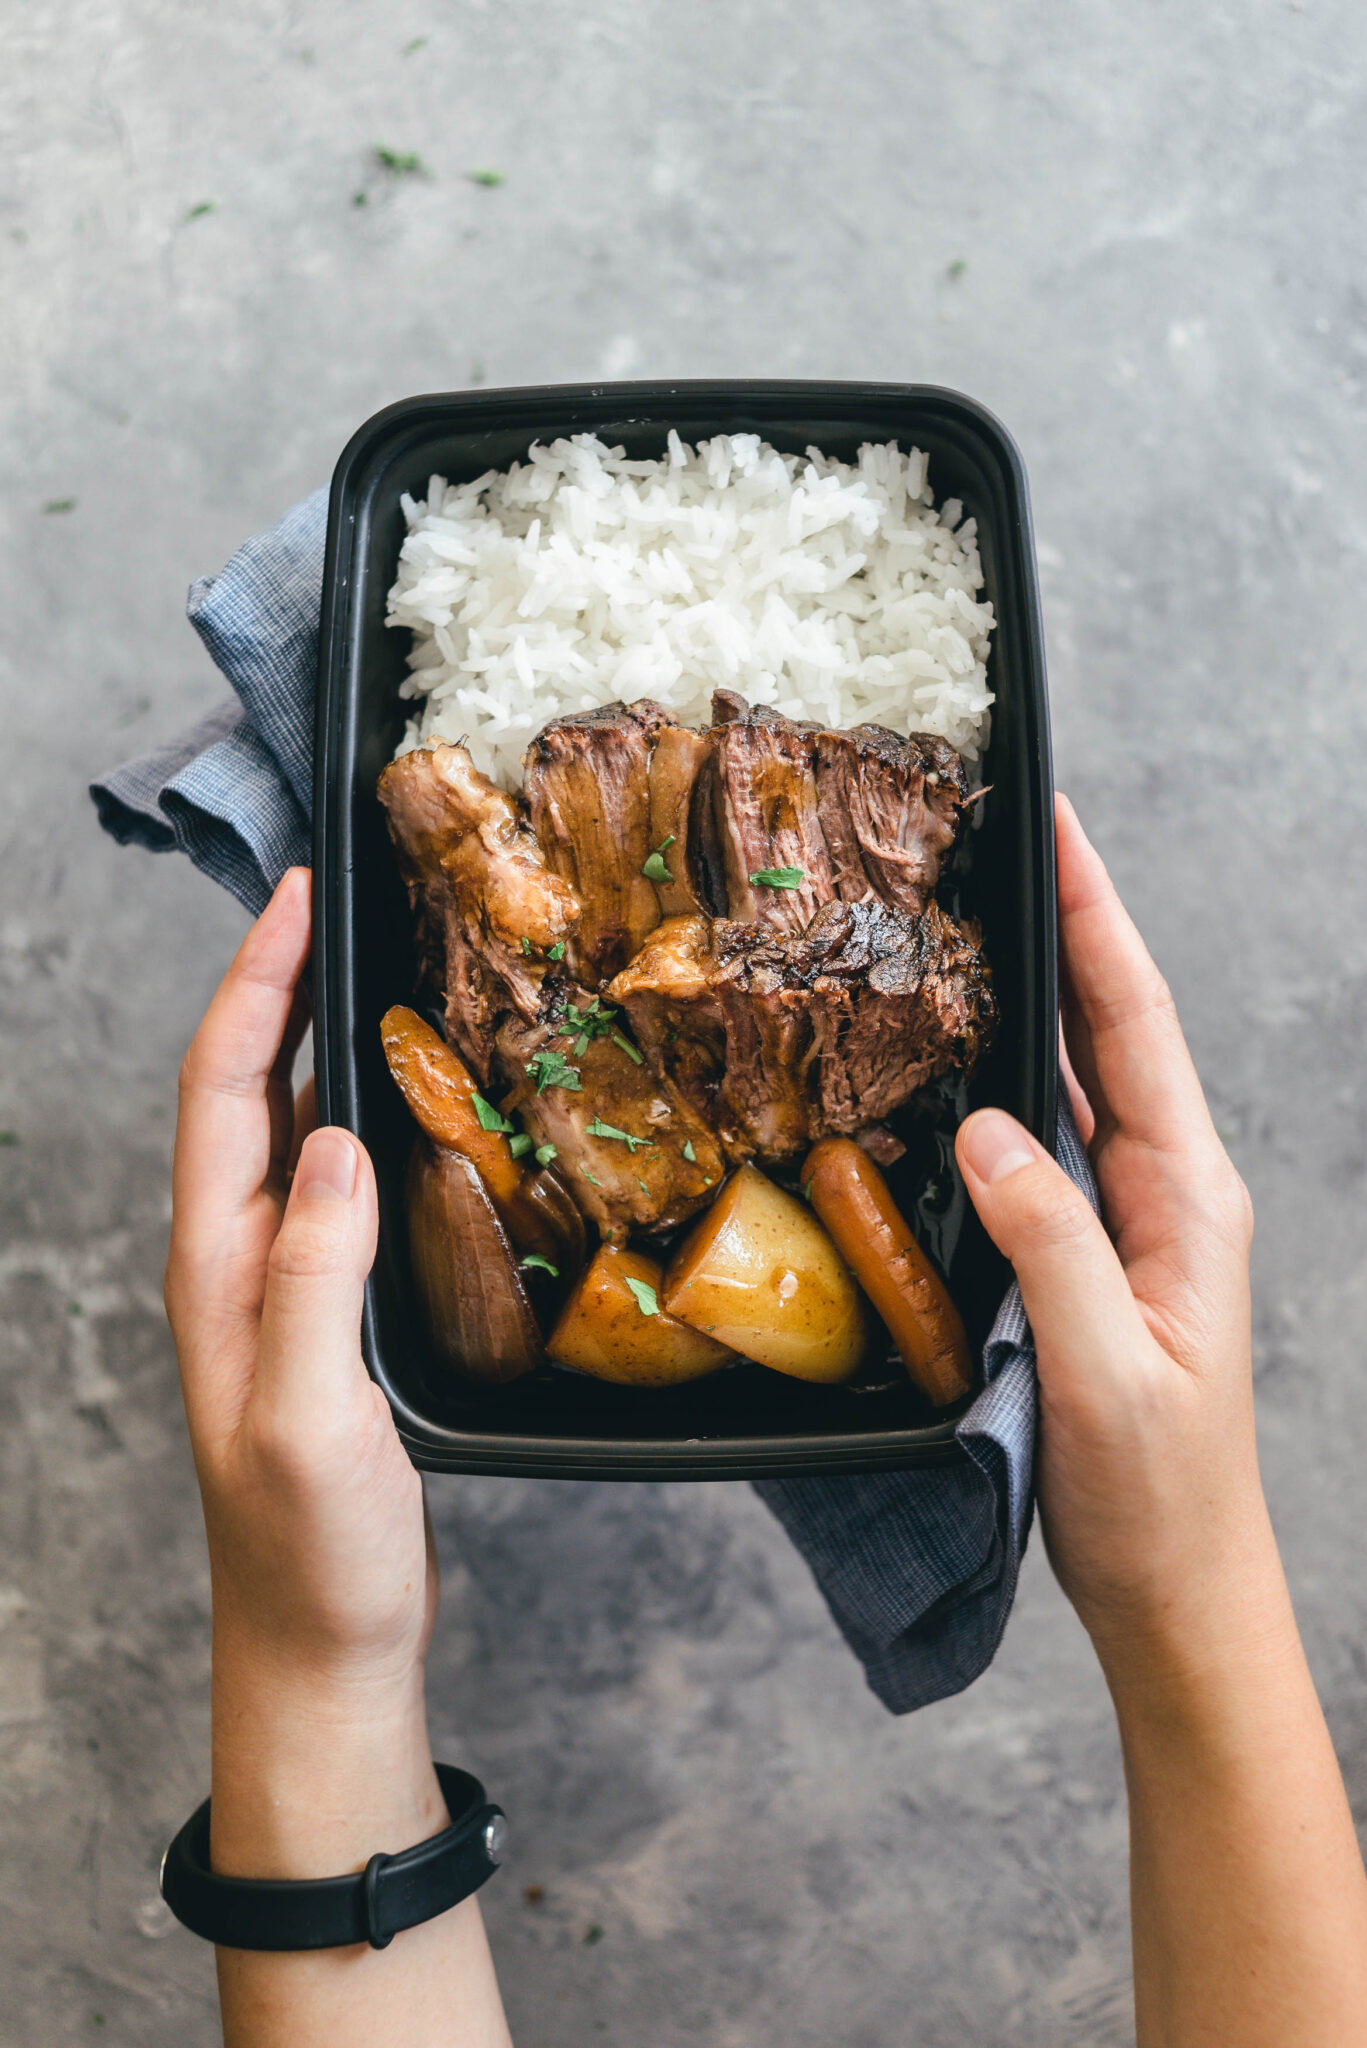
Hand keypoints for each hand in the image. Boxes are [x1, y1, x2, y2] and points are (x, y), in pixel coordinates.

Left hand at [165, 869, 442, 1880]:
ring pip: (281, 1127)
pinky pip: (326, 1181)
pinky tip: (395, 1099)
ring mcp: (275, 1283)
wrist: (319, 1641)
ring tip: (359, 966)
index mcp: (216, 1266)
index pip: (220, 1090)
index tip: (296, 898)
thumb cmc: (308, 1548)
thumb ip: (315, 1276)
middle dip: (274, 983)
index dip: (254, 986)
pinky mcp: (322, 1311)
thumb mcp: (306, 1413)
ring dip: (308, 1037)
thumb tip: (338, 1139)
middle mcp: (233, 1259)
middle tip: (332, 900)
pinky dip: (352, 1112)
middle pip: (239, 1088)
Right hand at [955, 796, 1264, 1675]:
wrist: (1180, 1590)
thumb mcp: (1102, 1372)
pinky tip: (975, 1056)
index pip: (1133, 1024)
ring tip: (986, 913)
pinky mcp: (1093, 1258)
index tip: (1060, 825)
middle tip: (1008, 836)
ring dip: (1042, 991)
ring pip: (1079, 1079)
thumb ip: (1049, 1246)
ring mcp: (1132, 1223)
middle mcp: (1165, 1191)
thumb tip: (985, 1131)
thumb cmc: (1158, 1498)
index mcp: (1186, 1197)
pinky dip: (1015, 1079)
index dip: (1096, 916)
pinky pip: (1050, 1143)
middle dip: (1067, 923)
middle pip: (1112, 1027)